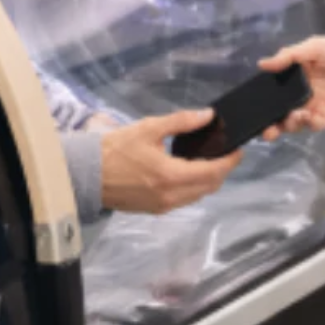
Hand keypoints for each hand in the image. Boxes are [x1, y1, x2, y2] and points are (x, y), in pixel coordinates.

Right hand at [101, 109, 244, 214]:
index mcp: (171, 175)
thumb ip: (181, 121)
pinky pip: (183, 200)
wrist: (86, 174)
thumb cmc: (115, 149)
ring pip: (197, 195)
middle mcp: (171, 196)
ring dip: (207, 180)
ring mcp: (163, 206)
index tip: (239, 149)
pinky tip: (187, 172)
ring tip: (207, 160)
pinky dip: (192, 187)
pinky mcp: (154, 210)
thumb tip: (208, 115)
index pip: (213, 172)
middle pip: (209, 187)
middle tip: (224, 153)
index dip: (230, 161)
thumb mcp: (148, 128)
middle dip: (221, 171)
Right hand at [258, 35, 324, 136]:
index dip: (263, 96)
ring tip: (282, 121)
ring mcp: (316, 107)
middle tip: (262, 127)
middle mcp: (304, 93)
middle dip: (269, 121)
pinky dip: (302, 123)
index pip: (276, 88)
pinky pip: (311, 125)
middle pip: (281, 110)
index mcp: (298, 74)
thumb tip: (262, 64)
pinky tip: (301, 115)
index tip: (250, 102)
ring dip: (284, 124)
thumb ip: (289, 56)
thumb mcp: (315, 46)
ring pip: (293, 121)